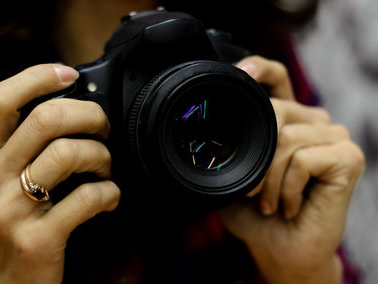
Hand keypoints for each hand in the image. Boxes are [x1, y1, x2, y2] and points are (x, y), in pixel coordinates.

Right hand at [0, 64, 120, 283]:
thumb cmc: (14, 225)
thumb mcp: (7, 182)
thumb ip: (27, 150)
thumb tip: (70, 114)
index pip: (2, 100)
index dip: (38, 77)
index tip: (69, 74)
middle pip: (47, 119)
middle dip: (90, 116)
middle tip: (104, 128)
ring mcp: (11, 209)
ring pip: (69, 153)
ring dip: (102, 156)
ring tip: (106, 169)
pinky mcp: (37, 238)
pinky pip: (87, 198)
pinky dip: (110, 194)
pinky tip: (110, 199)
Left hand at [219, 56, 364, 282]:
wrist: (280, 249)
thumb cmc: (256, 213)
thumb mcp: (234, 175)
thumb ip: (228, 149)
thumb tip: (206, 131)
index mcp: (289, 120)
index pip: (278, 77)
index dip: (260, 69)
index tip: (240, 73)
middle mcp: (315, 121)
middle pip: (277, 110)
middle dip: (256, 160)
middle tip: (252, 192)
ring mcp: (335, 137)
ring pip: (287, 139)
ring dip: (268, 181)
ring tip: (268, 203)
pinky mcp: (349, 158)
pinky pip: (303, 159)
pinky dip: (287, 188)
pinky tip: (289, 205)